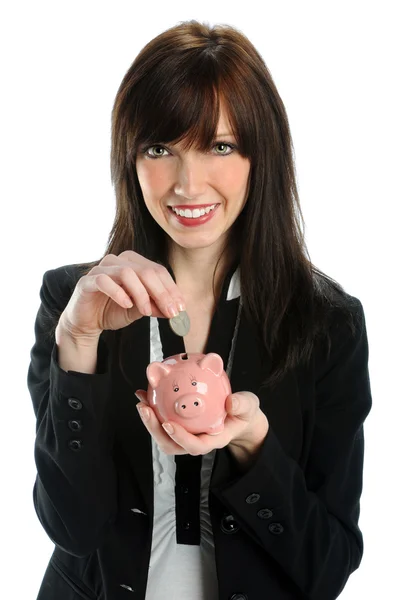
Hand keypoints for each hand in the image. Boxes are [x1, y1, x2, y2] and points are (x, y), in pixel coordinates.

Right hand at [56, 250, 186, 342]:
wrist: (86, 323)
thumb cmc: (112, 310)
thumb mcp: (139, 310)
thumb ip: (155, 306)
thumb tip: (175, 310)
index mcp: (133, 263)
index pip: (158, 271)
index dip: (171, 289)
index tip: (181, 307)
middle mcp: (118, 261)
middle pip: (146, 271)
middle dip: (162, 293)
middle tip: (171, 312)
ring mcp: (101, 269)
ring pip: (127, 273)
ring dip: (141, 294)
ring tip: (147, 312)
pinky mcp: (87, 281)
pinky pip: (104, 281)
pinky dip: (118, 293)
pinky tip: (127, 305)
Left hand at [134, 390, 268, 455]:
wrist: (239, 416)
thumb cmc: (242, 412)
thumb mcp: (249, 406)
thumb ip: (242, 404)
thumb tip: (231, 402)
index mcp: (213, 440)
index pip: (194, 445)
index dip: (180, 438)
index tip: (168, 424)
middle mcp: (196, 441)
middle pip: (171, 444)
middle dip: (154, 430)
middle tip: (145, 409)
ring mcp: (186, 435)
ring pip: (163, 436)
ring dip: (149, 421)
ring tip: (142, 402)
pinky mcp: (179, 427)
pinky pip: (162, 421)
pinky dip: (152, 409)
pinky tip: (145, 393)